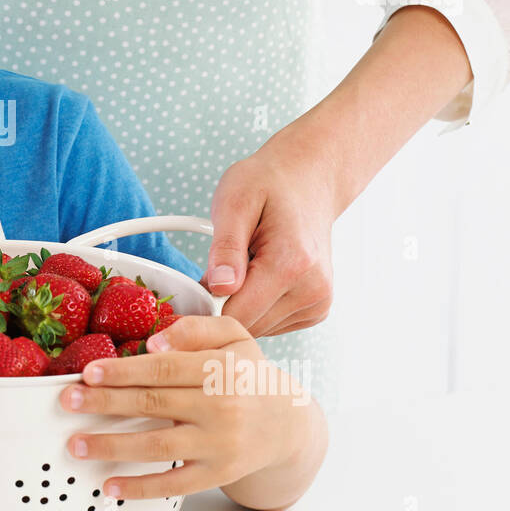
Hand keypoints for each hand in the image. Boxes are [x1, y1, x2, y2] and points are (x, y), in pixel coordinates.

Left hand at [57, 315, 311, 499]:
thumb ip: (195, 328)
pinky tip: (110, 486)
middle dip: (105, 403)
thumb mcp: (233, 338)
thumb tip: (154, 338)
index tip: (88, 372)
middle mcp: (222, 406)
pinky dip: (141, 488)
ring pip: (158, 446)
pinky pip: (175, 484)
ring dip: (112, 445)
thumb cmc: (248, 374)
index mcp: (221, 368)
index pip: (164, 368)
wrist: (286, 423)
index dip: (124, 370)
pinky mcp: (217, 474)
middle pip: (154, 403)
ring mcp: (220, 444)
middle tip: (68, 402)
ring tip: (75, 444)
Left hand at [203, 131, 337, 336]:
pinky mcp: (316, 309)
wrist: (308, 180)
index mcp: (292, 263)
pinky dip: (257, 307)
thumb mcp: (235, 200)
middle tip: (216, 270)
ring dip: (239, 306)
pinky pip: (271, 325)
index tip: (191, 288)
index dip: (205, 305)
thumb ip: (225, 246)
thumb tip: (219, 286)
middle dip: (221, 305)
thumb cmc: (268, 184)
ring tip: (243, 267)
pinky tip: (258, 277)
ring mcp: (318, 302)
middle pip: (246, 326)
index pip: (236, 314)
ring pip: (258, 329)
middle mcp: (313, 289)